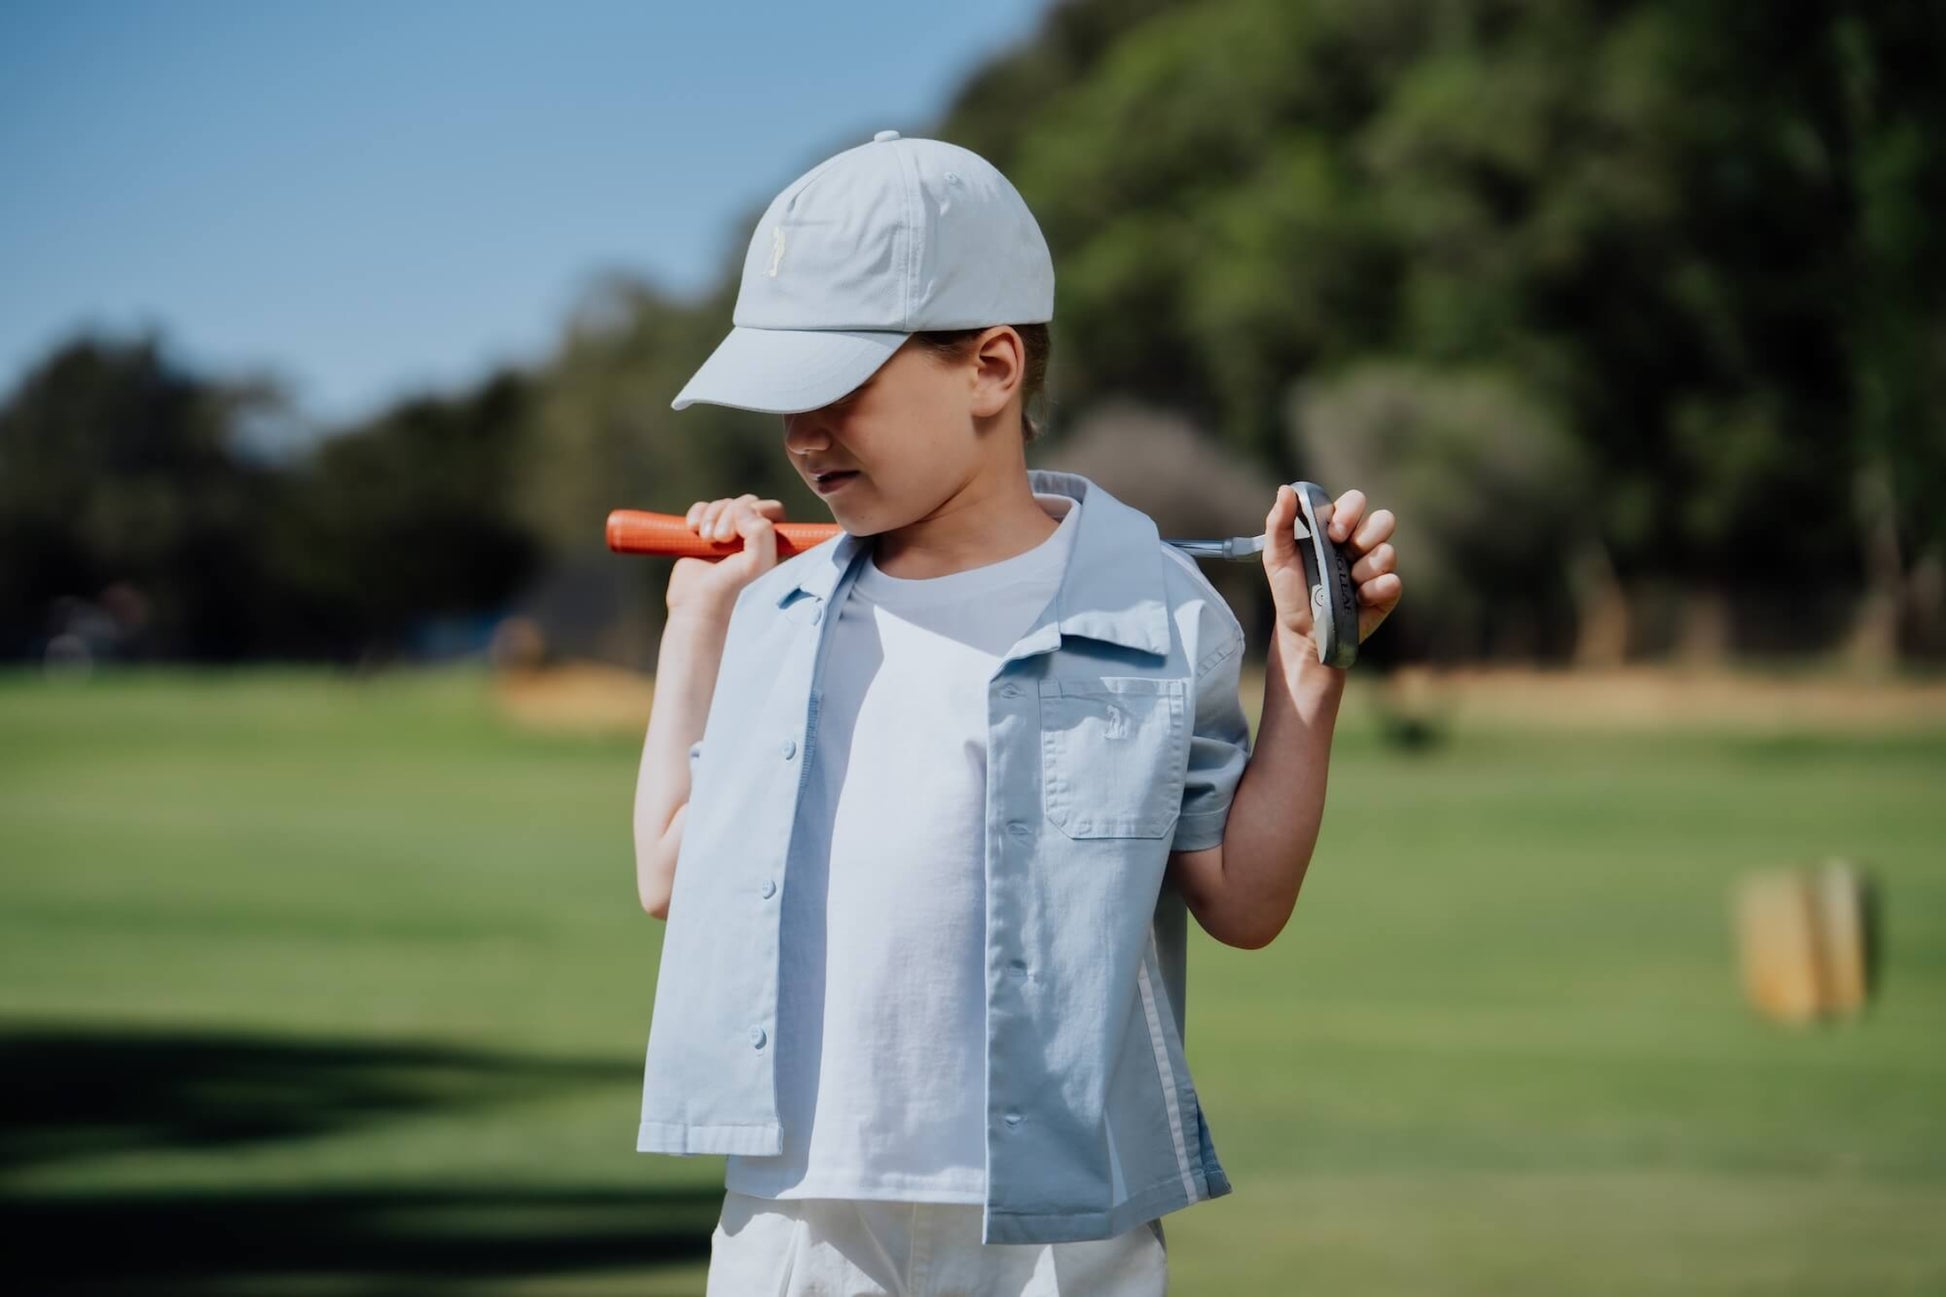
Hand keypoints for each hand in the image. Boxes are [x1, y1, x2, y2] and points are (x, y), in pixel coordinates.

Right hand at [665, 495, 786, 619]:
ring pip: (723, 504)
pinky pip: (702, 508)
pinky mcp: (703, 534)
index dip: (757, 511)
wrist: (698, 606)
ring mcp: (726, 534)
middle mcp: (750, 538)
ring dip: (712, 516)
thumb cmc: (733, 589)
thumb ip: (761, 531)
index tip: (742, 533)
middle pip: (746, 502)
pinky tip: (694, 530)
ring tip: (707, 539)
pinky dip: (697, 514)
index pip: (772, 509)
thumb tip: (743, 507)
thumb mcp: (757, 562)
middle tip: (721, 539)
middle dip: (731, 514)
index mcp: (770, 544)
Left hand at [1262, 485, 1402, 656]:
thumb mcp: (1277, 557)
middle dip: (1365, 534)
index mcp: (1337, 529)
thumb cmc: (1290, 591)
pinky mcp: (1385, 593)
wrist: (1301, 632)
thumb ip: (1279, 522)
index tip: (1333, 532)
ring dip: (1365, 567)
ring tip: (1347, 582)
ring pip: (1388, 552)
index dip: (1350, 511)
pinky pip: (1393, 582)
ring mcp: (1375, 569)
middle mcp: (1360, 545)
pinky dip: (1375, 590)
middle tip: (1344, 550)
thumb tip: (1286, 490)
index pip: (1356, 502)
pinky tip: (1357, 599)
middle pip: (1384, 519)